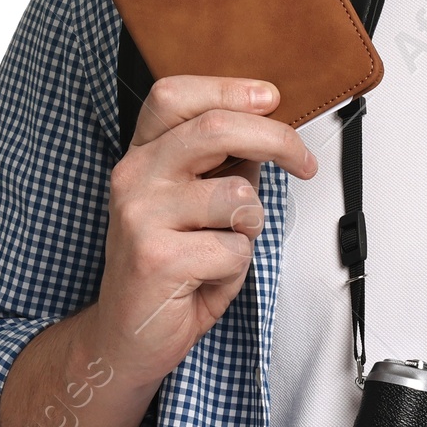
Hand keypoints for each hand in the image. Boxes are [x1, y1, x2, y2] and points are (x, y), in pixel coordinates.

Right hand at [92, 75, 316, 388]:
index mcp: (142, 157)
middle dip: (276, 140)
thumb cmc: (167, 268)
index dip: (228, 88)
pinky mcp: (157, 258)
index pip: (173, 95)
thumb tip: (267, 136)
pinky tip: (207, 279)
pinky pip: (234, 249)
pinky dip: (236, 269)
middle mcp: (134, 177)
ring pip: (239, 197)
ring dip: (250, 228)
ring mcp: (141, 216)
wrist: (124, 338)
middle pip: (215, 128)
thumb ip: (221, 167)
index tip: (271, 99)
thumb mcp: (193, 206)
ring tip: (222, 248)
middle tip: (302, 162)